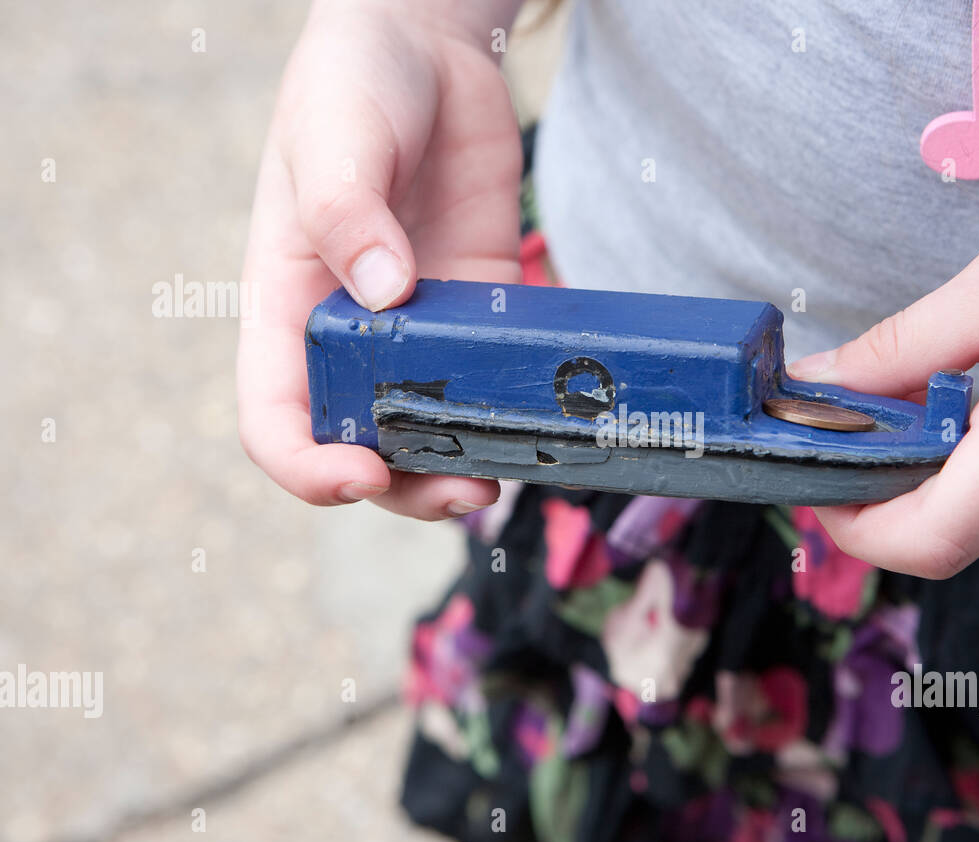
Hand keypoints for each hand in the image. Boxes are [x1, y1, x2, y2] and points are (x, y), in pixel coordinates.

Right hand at [237, 0, 521, 518]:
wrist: (428, 47)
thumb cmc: (354, 83)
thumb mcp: (333, 138)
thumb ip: (347, 212)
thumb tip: (384, 294)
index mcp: (284, 304)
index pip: (274, 416)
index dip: (307, 464)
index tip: (360, 472)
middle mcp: (346, 332)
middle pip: (360, 442)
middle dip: (406, 486)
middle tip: (465, 494)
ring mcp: (414, 327)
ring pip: (428, 426)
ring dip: (462, 465)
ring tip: (505, 478)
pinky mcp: (475, 307)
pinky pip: (485, 377)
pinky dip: (508, 411)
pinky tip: (542, 425)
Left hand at [790, 114, 978, 577]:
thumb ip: (900, 348)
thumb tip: (820, 386)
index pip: (931, 539)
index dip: (856, 527)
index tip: (813, 481)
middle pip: (954, 533)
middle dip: (884, 495)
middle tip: (844, 429)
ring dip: (936, 477)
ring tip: (910, 401)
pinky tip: (975, 404)